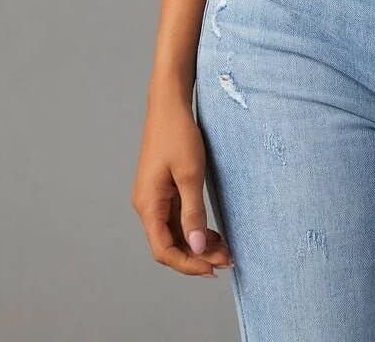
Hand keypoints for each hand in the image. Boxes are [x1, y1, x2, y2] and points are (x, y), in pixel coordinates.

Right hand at [131, 89, 233, 276]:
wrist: (169, 105)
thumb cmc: (178, 134)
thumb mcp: (190, 174)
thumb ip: (193, 213)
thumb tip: (196, 248)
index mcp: (148, 204)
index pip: (164, 249)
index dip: (187, 264)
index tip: (212, 269)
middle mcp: (147, 205)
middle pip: (169, 244)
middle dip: (197, 256)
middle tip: (227, 261)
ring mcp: (154, 198)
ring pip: (174, 233)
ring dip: (197, 244)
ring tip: (225, 250)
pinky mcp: (163, 190)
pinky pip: (176, 218)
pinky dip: (194, 228)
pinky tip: (213, 233)